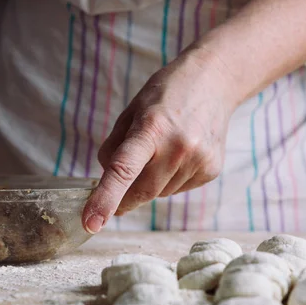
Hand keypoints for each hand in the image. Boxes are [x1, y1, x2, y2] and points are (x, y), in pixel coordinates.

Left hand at [82, 50, 235, 232]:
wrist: (215, 81)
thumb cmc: (166, 94)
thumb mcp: (132, 111)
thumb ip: (114, 147)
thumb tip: (106, 182)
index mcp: (151, 128)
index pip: (123, 171)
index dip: (105, 200)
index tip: (90, 223)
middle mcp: (178, 147)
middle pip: (142, 193)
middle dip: (124, 199)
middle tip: (116, 195)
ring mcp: (198, 160)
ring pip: (160, 194)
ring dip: (150, 183)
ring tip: (162, 151)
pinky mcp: (212, 170)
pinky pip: (178, 189)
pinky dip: (169, 180)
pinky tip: (179, 155)